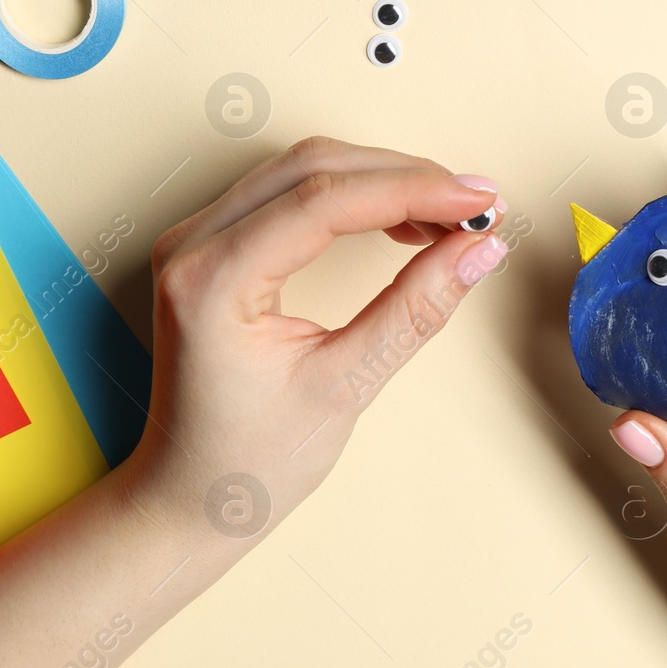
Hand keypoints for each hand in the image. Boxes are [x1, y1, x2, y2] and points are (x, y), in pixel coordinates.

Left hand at [121, 136, 509, 538]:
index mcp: (211, 282)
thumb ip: (414, 311)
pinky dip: (352, 198)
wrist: (185, 499)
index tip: (481, 202)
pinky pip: (288, 194)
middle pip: (313, 168)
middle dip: (406, 177)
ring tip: (451, 218)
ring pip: (303, 171)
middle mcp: (191, 246)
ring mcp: (195, 241)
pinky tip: (403, 223)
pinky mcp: (212, 247)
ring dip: (383, 181)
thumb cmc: (248, 463)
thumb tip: (479, 251)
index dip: (414, 189)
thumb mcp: (343, 389)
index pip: (324, 202)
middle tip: (478, 207)